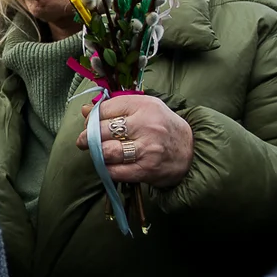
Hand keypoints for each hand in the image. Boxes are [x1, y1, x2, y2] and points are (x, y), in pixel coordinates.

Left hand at [75, 95, 192, 187]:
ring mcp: (148, 149)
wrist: (191, 151)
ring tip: (96, 152)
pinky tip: (107, 165)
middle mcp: (147, 125)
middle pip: (102, 130)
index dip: (92, 118)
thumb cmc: (162, 126)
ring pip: (107, 152)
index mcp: (144, 105)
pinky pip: (115, 171)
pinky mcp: (147, 169)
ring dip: (96, 154)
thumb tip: (84, 110)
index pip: (105, 109)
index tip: (90, 125)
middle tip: (84, 141)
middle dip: (88, 137)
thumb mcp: (143, 109)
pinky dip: (106, 169)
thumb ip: (114, 109)